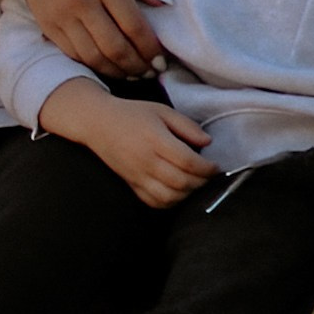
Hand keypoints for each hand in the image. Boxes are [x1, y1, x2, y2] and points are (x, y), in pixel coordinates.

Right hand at [22, 0, 169, 74]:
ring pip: (95, 58)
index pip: (133, 25)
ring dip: (118, 71)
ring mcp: (62, 17)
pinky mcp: (48, 27)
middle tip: (151, 72)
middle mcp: (80, 2)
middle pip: (115, 48)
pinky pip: (75, 55)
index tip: (162, 60)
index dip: (151, 48)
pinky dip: (95, 66)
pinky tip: (110, 67)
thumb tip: (164, 3)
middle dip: (138, 66)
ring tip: (134, 74)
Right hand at [39, 79, 213, 208]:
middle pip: (182, 182)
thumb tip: (207, 142)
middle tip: (208, 175)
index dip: (207, 168)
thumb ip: (187, 126)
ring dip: (188, 194)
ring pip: (169, 196)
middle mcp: (146, 161)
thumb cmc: (132, 114)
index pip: (188, 162)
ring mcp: (137, 176)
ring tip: (195, 183)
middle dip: (201, 182)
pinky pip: (154, 202)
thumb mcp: (162, 111)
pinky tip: (177, 191)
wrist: (98, 124)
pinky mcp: (131, 184)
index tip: (216, 166)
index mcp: (156, 140)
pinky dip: (170, 202)